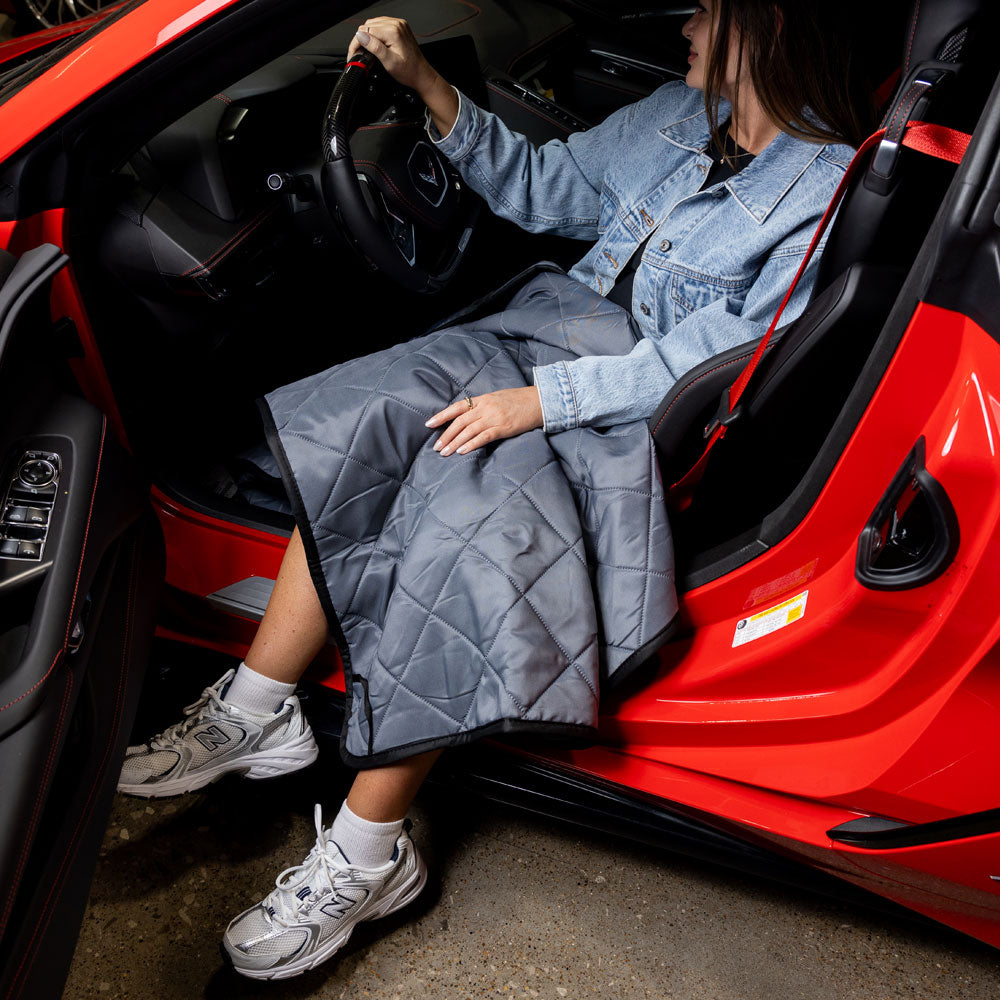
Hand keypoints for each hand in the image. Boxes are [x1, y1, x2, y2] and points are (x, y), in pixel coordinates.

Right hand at [347, 16, 458, 134]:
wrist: (421, 74)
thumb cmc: (409, 71)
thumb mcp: (389, 62)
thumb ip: (375, 47)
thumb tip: (361, 36)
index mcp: (393, 31)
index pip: (366, 31)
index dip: (357, 43)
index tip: (353, 54)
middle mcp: (396, 24)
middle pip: (368, 26)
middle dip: (361, 39)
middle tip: (359, 54)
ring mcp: (399, 24)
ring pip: (373, 25)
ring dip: (367, 36)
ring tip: (367, 50)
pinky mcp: (399, 27)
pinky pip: (381, 26)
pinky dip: (375, 34)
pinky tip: (375, 44)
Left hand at [425, 387, 543, 455]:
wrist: (539, 401)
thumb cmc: (518, 401)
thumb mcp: (496, 398)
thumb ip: (482, 407)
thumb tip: (467, 418)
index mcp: (482, 399)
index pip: (457, 407)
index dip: (442, 415)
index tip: (429, 424)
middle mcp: (486, 407)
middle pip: (460, 422)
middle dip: (446, 435)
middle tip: (436, 447)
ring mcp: (494, 417)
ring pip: (468, 431)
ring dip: (455, 442)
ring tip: (445, 452)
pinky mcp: (503, 427)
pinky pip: (483, 437)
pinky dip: (471, 444)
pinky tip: (462, 451)